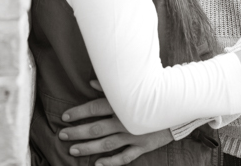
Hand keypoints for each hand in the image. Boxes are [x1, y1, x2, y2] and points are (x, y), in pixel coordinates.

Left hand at [58, 81, 172, 165]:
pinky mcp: (143, 146)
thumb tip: (91, 82)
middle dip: (77, 132)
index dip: (79, 112)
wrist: (177, 107)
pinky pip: (125, 157)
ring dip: (88, 148)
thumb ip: (110, 87)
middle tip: (62, 135)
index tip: (65, 117)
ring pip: (106, 144)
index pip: (94, 108)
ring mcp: (134, 135)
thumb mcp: (132, 88)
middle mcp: (125, 121)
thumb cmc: (151, 94)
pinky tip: (97, 164)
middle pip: (96, 128)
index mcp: (121, 104)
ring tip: (73, 150)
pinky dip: (111, 162)